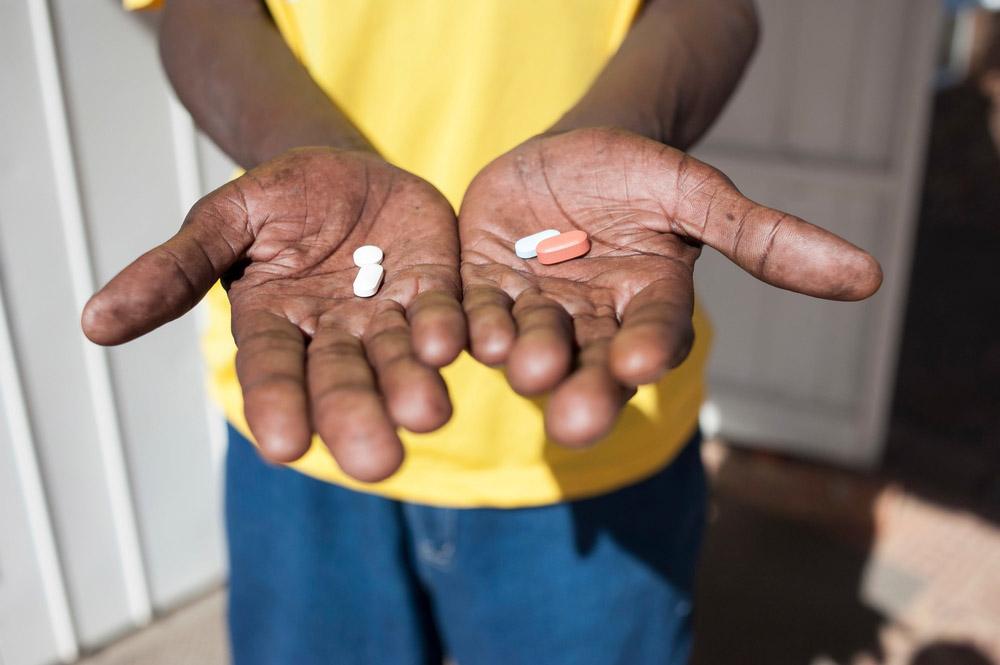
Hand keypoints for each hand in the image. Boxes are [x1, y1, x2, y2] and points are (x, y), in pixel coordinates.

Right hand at [83, 148, 463, 481]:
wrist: (343, 169)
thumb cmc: (276, 200)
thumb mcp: (222, 222)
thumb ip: (174, 270)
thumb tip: (95, 323)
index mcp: (275, 324)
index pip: (271, 370)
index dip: (277, 404)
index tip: (282, 446)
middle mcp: (333, 334)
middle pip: (342, 379)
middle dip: (357, 416)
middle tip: (378, 463)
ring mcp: (387, 316)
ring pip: (399, 358)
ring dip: (412, 386)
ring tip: (429, 413)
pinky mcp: (434, 290)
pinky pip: (444, 313)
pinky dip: (448, 330)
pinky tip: (453, 346)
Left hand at [459, 127, 880, 445]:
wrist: (571, 155)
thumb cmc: (645, 177)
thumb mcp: (701, 196)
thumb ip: (764, 239)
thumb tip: (870, 277)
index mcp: (648, 306)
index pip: (655, 333)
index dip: (650, 345)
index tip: (646, 362)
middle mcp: (592, 324)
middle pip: (591, 362)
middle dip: (586, 389)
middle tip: (577, 420)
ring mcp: (534, 311)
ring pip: (530, 344)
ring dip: (526, 359)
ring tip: (526, 365)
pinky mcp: (482, 290)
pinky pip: (474, 313)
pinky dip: (470, 325)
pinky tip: (467, 334)